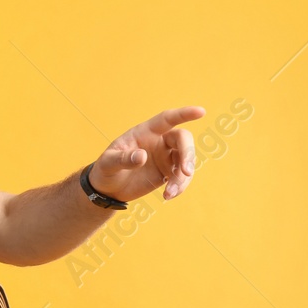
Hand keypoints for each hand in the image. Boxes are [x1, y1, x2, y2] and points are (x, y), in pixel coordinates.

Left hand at [89, 106, 206, 202]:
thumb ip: (123, 159)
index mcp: (146, 132)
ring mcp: (165, 157)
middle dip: (187, 155)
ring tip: (170, 193)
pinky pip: (182, 177)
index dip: (184, 114)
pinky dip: (179, 187)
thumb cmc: (106, 169)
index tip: (201, 112)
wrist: (109, 189)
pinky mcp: (168, 173)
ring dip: (183, 178)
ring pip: (186, 161)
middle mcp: (159, 142)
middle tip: (186, 172)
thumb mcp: (108, 163)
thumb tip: (142, 156)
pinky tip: (168, 196)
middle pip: (183, 140)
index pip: (167, 119)